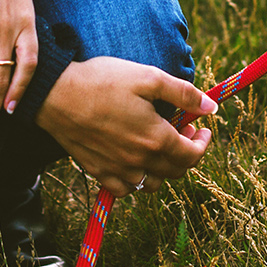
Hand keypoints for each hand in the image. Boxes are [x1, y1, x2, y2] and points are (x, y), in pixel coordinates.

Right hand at [36, 55, 216, 196]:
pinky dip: (136, 179)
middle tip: (183, 129)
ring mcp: (117, 169)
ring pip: (152, 183)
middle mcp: (139, 160)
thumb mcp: (148, 77)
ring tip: (159, 144)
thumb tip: (211, 107)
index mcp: (155, 138)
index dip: (202, 143)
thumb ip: (183, 93)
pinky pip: (125, 189)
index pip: (191, 155)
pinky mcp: (98, 171)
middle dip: (187, 152)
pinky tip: (133, 159)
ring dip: (163, 168)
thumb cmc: (102, 80)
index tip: (202, 128)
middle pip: (175, 171)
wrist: (56, 94)